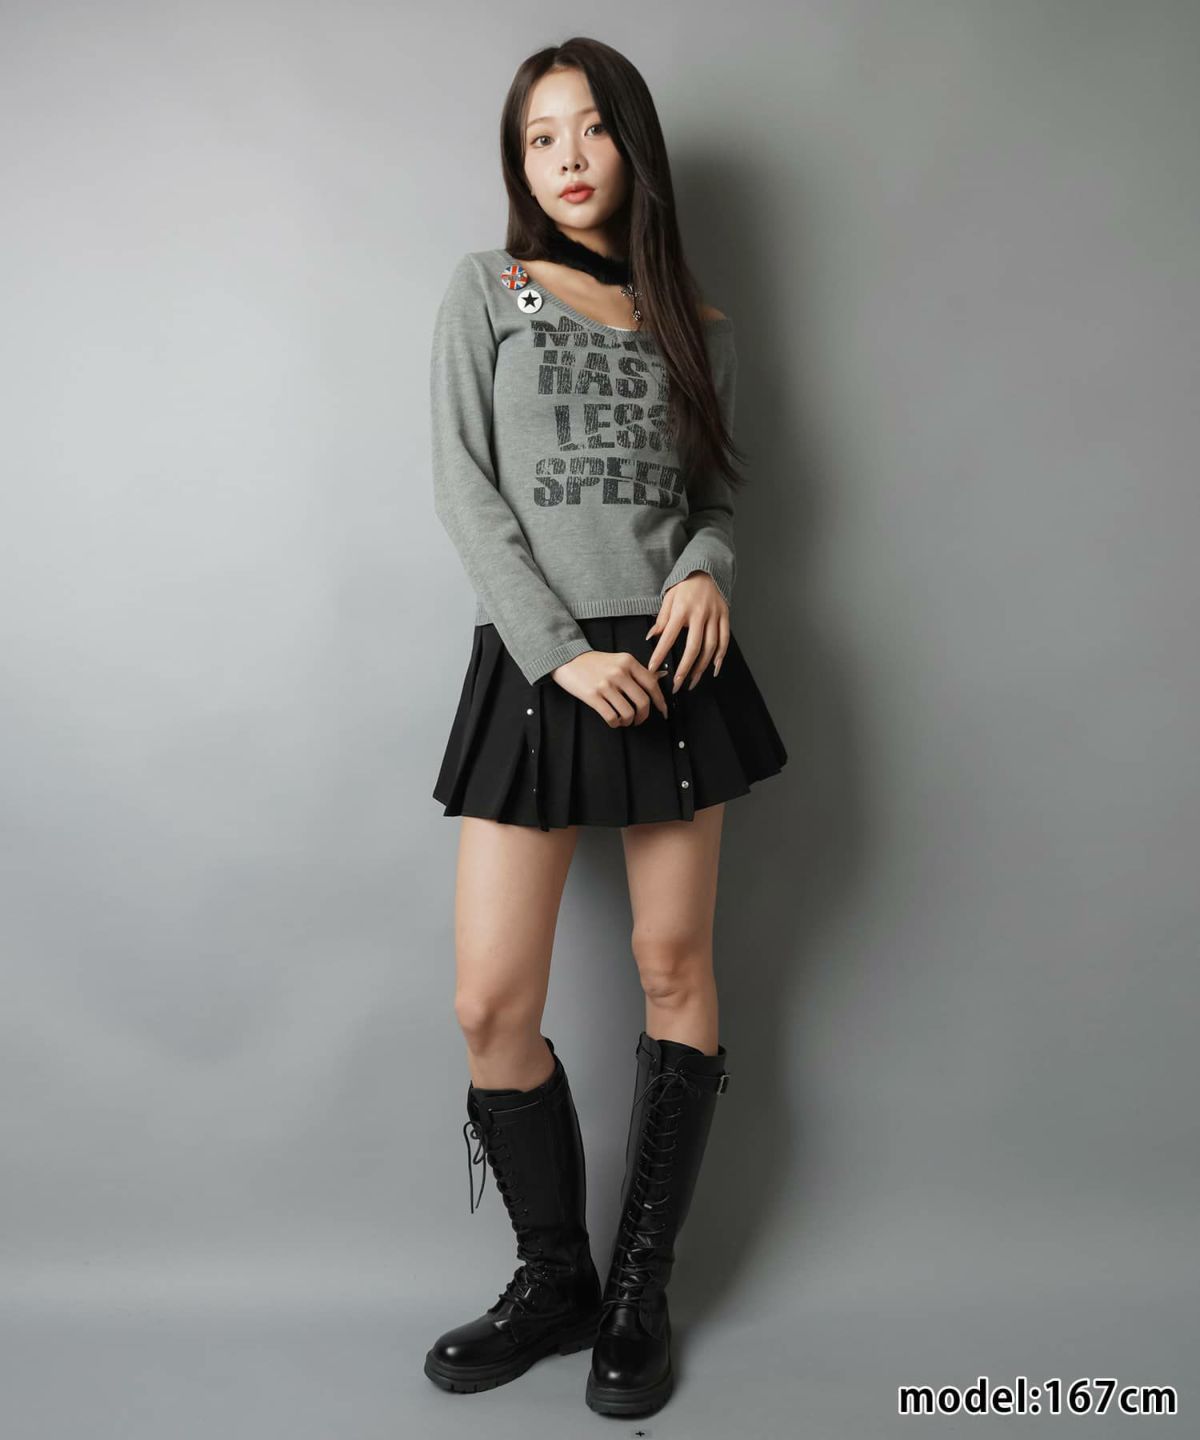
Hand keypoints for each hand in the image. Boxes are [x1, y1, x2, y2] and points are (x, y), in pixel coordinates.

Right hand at [550, 649, 668, 725]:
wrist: (567, 659)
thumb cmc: (594, 662)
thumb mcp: (618, 660)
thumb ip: (636, 671)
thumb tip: (658, 681)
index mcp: (628, 661)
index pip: (652, 684)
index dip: (660, 701)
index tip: (663, 710)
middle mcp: (619, 672)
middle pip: (643, 702)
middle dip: (643, 716)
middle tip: (639, 719)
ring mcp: (606, 684)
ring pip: (628, 713)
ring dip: (628, 721)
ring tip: (623, 720)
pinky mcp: (592, 696)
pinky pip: (612, 717)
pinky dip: (615, 723)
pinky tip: (613, 720)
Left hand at [646, 572, 729, 691]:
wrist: (707, 569)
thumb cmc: (685, 585)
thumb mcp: (669, 598)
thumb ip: (661, 619)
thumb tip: (651, 637)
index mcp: (682, 609)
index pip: (669, 636)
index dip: (660, 653)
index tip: (653, 668)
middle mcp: (700, 613)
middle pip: (694, 647)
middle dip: (685, 668)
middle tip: (677, 684)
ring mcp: (715, 616)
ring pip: (711, 647)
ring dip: (702, 667)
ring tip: (693, 680)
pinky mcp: (725, 616)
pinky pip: (724, 640)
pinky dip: (720, 656)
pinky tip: (713, 668)